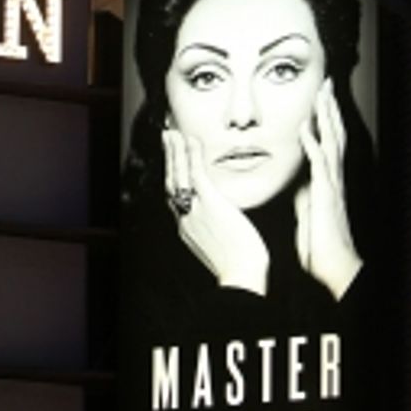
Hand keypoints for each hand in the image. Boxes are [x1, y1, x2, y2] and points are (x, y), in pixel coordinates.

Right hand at [163, 127, 268, 295]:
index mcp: (188, 230)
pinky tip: (191, 140)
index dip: (173, 177)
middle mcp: (185, 220)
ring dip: (175, 151)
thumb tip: (227, 220)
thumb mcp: (222, 245)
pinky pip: (196, 175)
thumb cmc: (242, 266)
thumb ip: (218, 229)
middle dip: (168, 159)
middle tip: (167, 138)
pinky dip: (191, 155)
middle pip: (171, 183)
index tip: (173, 162)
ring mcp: (195, 212)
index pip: (176, 198)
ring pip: (178, 176)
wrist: (243, 277)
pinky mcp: (210, 205)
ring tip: (173, 133)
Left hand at [295, 79, 362, 301]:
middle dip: (330, 107)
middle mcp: (333, 177)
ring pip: (331, 141)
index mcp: (327, 180)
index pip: (329, 140)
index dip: (326, 117)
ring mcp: (330, 184)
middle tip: (326, 82)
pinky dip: (311, 144)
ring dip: (326, 116)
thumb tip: (298, 180)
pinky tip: (303, 128)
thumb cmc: (320, 243)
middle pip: (335, 133)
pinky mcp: (324, 194)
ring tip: (321, 93)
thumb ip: (305, 192)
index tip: (321, 96)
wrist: (332, 267)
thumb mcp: (309, 211)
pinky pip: (318, 164)